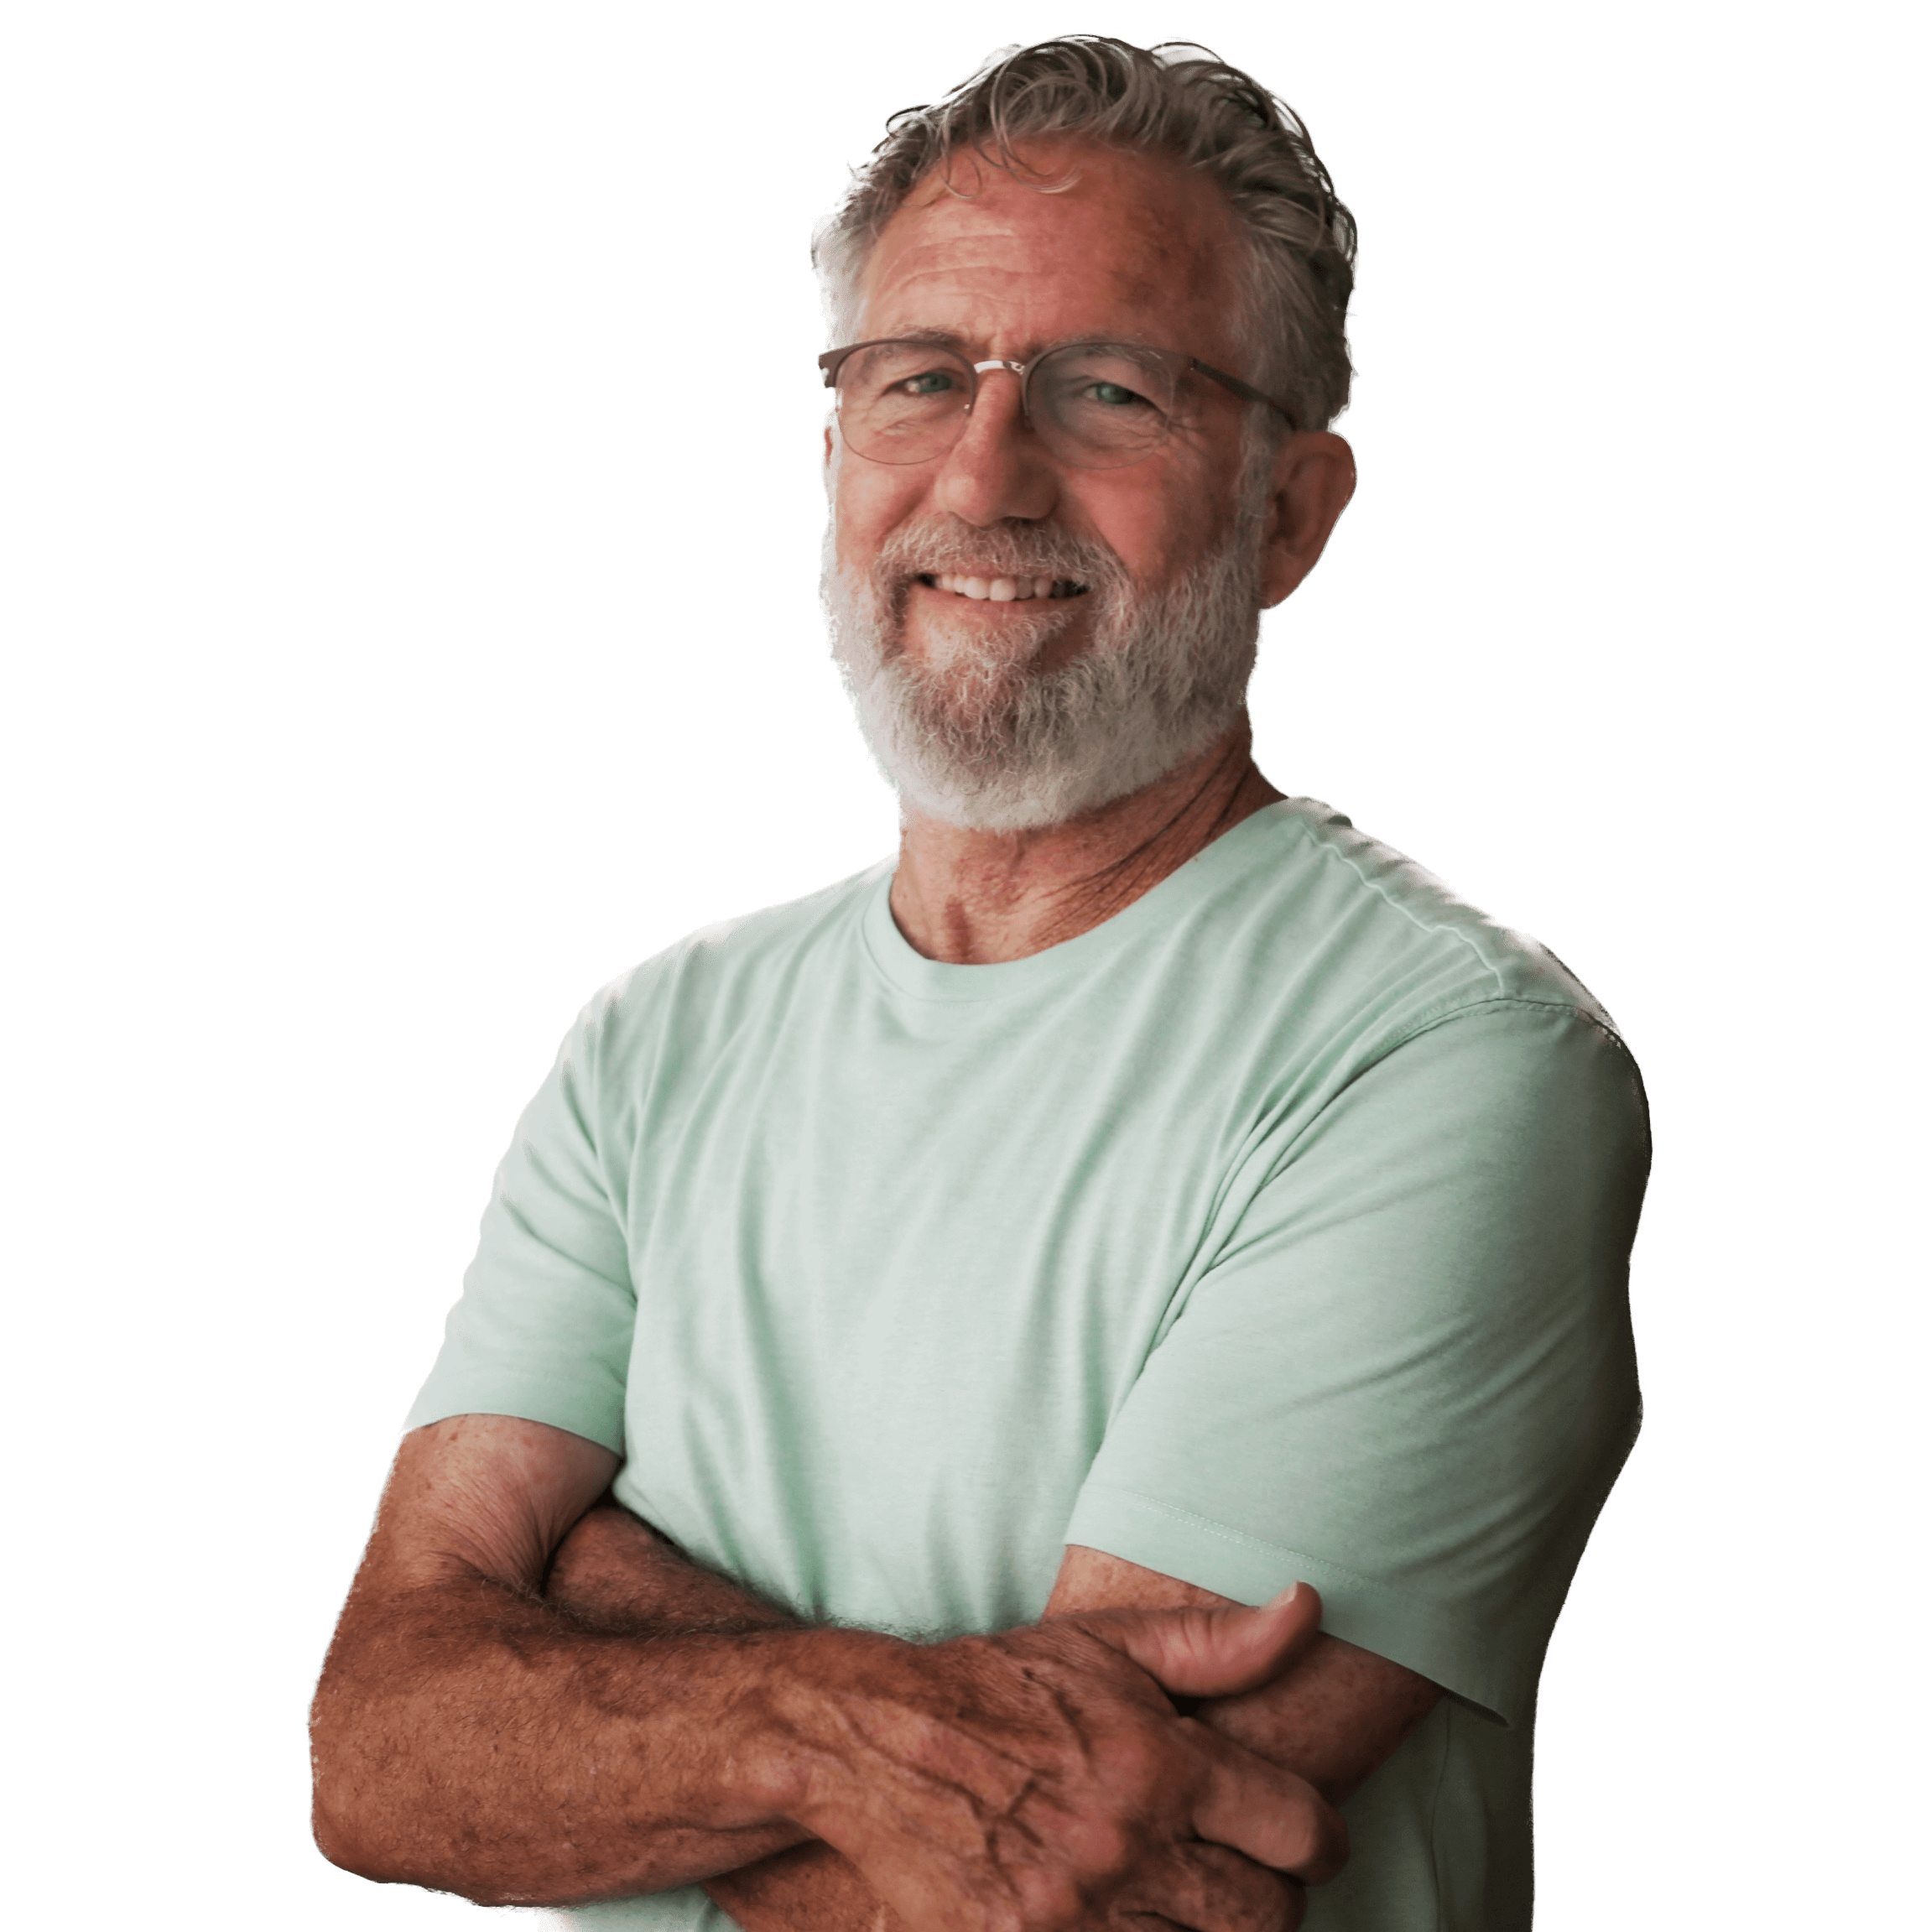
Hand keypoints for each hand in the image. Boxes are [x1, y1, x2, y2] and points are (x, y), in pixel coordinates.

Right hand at [779, 1584, 1344, 1930]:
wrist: (875, 1741)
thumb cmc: (1003, 1687)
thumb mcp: (1104, 1646)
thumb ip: (1215, 1643)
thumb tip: (1309, 1605)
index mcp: (1155, 1760)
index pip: (1299, 1830)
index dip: (1319, 1841)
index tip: (1305, 1841)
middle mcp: (1123, 1842)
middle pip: (1265, 1917)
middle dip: (1269, 1897)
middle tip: (1238, 1873)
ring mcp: (1073, 1914)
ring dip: (1202, 1930)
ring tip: (1177, 1896)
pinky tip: (1121, 1919)